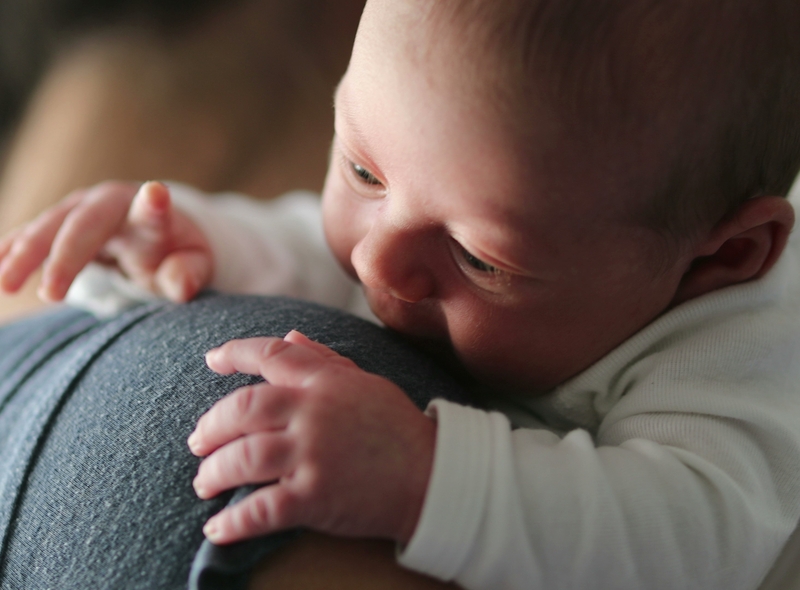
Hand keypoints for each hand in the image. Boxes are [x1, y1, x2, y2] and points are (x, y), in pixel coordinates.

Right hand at [0, 181, 212, 302]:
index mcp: (151, 214)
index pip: (152, 210)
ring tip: (7, 284)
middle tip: (51, 294)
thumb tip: (180, 283)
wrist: (155, 230)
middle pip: (85, 224)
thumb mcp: (195, 265)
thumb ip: (188, 274)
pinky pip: (29, 233)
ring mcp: (79, 209)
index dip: (153, 204)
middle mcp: (110, 204)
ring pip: (48, 227)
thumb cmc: (178, 252)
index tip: (155, 194)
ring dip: (24, 254)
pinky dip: (10, 247)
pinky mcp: (58, 221)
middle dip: (65, 257)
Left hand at [189, 330, 436, 545]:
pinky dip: (233, 521)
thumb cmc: (397, 427)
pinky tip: (216, 528)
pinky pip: (261, 509)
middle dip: (210, 426)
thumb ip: (323, 359)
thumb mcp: (365, 382)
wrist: (434, 477)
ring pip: (242, 458)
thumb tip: (290, 335)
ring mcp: (313, 454)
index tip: (211, 360)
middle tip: (197, 441)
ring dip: (213, 473)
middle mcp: (314, 412)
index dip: (234, 353)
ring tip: (204, 482)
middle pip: (241, 408)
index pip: (271, 354)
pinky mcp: (316, 496)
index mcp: (326, 381)